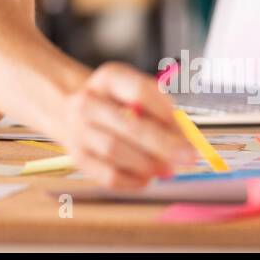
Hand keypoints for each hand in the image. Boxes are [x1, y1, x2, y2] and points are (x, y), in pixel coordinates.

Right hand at [50, 63, 197, 189]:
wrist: (70, 109)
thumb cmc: (114, 102)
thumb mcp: (132, 90)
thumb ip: (158, 109)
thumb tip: (184, 138)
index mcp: (108, 78)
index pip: (139, 92)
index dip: (165, 112)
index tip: (186, 129)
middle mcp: (89, 102)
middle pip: (129, 126)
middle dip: (164, 145)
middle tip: (189, 157)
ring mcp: (79, 131)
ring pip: (115, 151)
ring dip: (148, 164)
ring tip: (168, 169)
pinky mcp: (78, 158)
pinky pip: (108, 176)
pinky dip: (132, 180)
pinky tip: (147, 177)